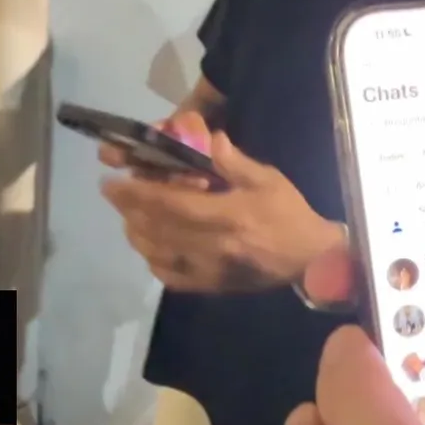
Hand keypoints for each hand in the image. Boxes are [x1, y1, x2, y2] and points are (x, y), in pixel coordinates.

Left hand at [100, 113, 343, 292]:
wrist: (311, 258)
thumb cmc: (290, 213)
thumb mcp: (269, 179)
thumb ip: (235, 162)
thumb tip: (211, 139)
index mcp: (228, 215)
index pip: (170, 204)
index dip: (136, 193)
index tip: (114, 182)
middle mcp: (213, 245)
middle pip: (157, 228)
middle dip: (128, 210)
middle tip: (114, 194)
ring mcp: (211, 269)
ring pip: (158, 253)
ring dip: (137, 234)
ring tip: (129, 217)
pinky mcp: (213, 285)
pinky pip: (173, 278)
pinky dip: (154, 262)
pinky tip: (150, 248)